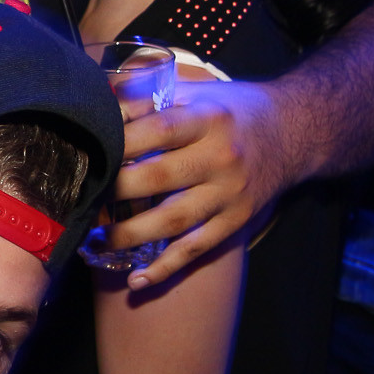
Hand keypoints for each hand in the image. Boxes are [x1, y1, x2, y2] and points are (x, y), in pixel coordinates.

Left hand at [103, 80, 288, 289]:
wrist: (294, 131)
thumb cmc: (230, 110)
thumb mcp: (196, 92)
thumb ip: (148, 95)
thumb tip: (98, 97)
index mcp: (207, 118)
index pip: (157, 130)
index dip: (119, 142)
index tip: (86, 152)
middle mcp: (221, 157)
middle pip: (158, 178)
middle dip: (113, 191)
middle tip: (79, 198)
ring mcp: (230, 193)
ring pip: (173, 220)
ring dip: (129, 236)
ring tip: (94, 240)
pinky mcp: (236, 220)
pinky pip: (197, 249)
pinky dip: (166, 268)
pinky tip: (137, 281)